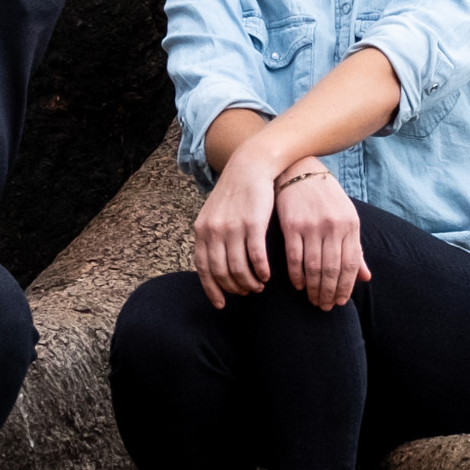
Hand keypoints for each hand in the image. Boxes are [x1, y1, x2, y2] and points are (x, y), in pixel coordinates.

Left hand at [192, 151, 278, 307]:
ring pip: (239, 267)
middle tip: (246, 293)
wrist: (250, 166)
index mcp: (202, 230)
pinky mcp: (253, 223)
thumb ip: (212, 237)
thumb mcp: (215, 214)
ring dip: (249, 282)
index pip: (203, 268)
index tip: (221, 304)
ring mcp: (233, 227)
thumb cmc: (235, 193)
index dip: (212, 289)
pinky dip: (261, 270)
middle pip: (221, 272)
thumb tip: (214, 263)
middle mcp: (214, 231)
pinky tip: (267, 275)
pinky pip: (255, 256)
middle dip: (234, 288)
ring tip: (259, 286)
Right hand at [273, 163, 365, 308]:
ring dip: (313, 289)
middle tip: (324, 307)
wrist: (300, 171)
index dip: (346, 287)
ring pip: (314, 267)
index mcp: (351, 225)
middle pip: (332, 269)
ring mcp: (312, 225)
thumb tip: (366, 278)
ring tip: (312, 300)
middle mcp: (334, 226)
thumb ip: (355, 249)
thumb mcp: (347, 219)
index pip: (351, 264)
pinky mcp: (292, 225)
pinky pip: (294, 258)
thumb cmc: (326, 199)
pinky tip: (297, 285)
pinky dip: (296, 276)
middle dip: (329, 293)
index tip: (340, 302)